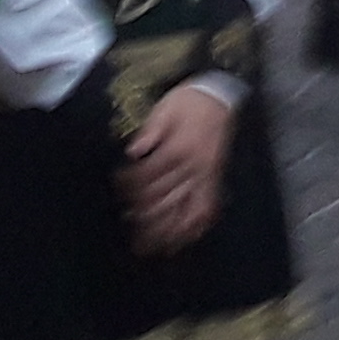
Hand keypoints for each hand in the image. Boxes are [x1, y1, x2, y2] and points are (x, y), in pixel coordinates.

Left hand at [117, 82, 234, 255]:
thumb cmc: (189, 101)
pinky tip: (181, 239)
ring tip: (149, 243)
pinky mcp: (215, 180)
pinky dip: (193, 227)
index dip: (131, 186)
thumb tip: (133, 152)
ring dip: (166, 229)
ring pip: (185, 210)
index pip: (149, 176)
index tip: (118, 188)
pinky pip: (206, 209)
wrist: (220, 95)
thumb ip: (149, 132)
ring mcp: (206, 176)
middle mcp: (192, 167)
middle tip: (129, 222)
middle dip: (144, 214)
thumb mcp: (164, 108)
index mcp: (177, 148)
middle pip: (165, 198)